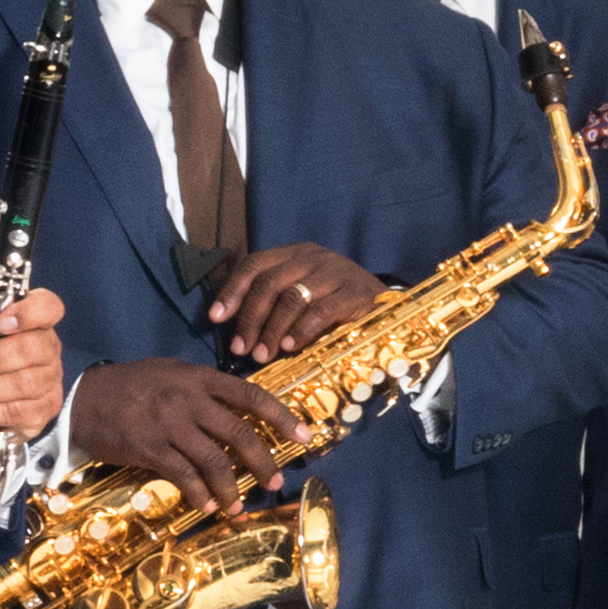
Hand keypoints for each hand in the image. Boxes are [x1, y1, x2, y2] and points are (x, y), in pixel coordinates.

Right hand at [65, 356, 283, 518]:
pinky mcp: (149, 448)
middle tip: (276, 482)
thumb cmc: (130, 385)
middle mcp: (188, 400)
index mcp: (199, 379)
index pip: (251, 395)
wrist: (80, 397)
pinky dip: (199, 493)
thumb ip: (204, 389)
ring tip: (239, 506)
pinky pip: (183, 475)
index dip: (282, 416)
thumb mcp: (171, 373)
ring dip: (232, 488)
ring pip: (214, 460)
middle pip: (240, 433)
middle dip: (264, 462)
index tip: (306, 435)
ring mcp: (169, 425)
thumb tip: (239, 407)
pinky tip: (208, 506)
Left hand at [205, 241, 389, 367]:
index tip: (215, 318)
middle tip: (240, 349)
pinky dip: (301, 331)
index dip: (232, 291)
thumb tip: (234, 325)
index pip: (254, 264)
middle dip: (249, 318)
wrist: (392, 306)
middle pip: (268, 283)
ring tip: (262, 355)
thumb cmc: (338, 304)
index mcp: (295, 253)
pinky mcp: (356, 292)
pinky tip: (291, 348)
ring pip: (291, 297)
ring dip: (271, 330)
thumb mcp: (304, 293)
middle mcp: (313, 257)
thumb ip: (274, 300)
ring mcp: (336, 272)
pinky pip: (320, 311)